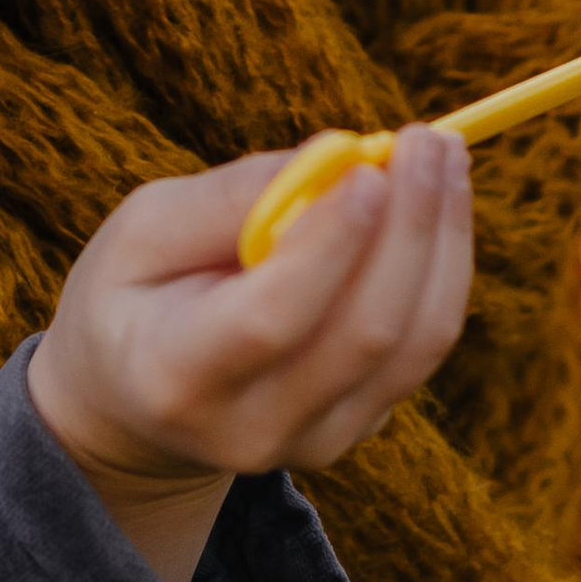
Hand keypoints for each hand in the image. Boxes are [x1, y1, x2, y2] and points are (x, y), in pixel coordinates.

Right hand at [27, 127, 473, 581]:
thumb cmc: (136, 296)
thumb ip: (228, 199)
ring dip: (442, 241)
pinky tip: (436, 204)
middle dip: (409, 227)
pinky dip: (442, 268)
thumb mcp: (142, 231)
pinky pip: (422, 348)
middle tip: (427, 141)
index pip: (270, 320)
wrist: (136, 404)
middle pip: (362, 334)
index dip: (329, 245)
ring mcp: (314, 440)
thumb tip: (336, 157)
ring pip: (412, 344)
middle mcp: (251, 428)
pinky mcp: (358, 429)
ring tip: (444, 156)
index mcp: (175, 376)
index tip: (367, 168)